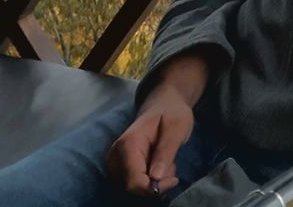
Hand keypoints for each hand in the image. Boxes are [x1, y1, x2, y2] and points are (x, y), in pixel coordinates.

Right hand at [105, 52, 209, 195]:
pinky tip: (159, 164)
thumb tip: (155, 178)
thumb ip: (166, 151)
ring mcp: (115, 163)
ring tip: (166, 161)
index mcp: (127, 145)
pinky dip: (151, 180)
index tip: (174, 179)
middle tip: (171, 165)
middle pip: (132, 188)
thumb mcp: (177, 128)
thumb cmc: (172, 113)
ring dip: (154, 181)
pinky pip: (135, 184)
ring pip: (135, 188)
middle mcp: (115, 156)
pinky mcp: (120, 168)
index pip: (134, 182)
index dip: (154, 187)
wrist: (164, 104)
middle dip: (156, 183)